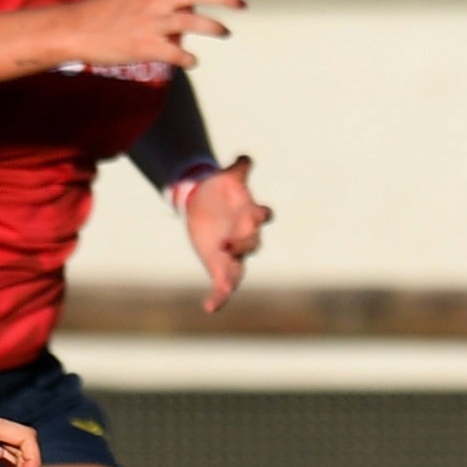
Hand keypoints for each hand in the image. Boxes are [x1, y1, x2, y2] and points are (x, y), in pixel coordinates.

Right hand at [62, 0, 241, 72]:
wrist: (74, 30)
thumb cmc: (102, 10)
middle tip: (243, 3)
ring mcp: (150, 22)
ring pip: (191, 20)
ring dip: (213, 27)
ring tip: (226, 32)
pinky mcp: (145, 46)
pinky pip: (175, 52)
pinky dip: (188, 58)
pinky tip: (192, 61)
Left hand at [177, 156, 271, 311]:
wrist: (204, 204)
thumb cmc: (221, 192)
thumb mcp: (227, 178)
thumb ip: (237, 169)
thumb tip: (244, 159)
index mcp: (250, 214)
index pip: (261, 215)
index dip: (260, 215)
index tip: (258, 213)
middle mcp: (246, 236)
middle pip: (252, 243)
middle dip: (243, 243)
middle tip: (230, 244)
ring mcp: (233, 254)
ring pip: (239, 269)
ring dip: (232, 278)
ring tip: (225, 287)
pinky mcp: (220, 266)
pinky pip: (222, 285)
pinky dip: (218, 298)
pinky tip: (210, 308)